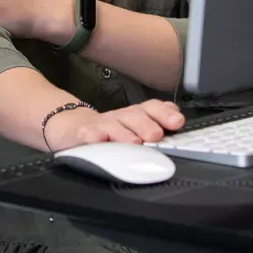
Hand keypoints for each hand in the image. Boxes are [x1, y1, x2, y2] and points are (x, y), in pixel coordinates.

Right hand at [44, 99, 184, 151]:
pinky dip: (93, 138)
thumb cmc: (112, 132)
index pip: (152, 108)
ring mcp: (101, 125)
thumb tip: (179, 118)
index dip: (164, 113)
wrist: (74, 128)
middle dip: (146, 124)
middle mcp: (120, 117)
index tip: (177, 122)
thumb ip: (157, 122)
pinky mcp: (83, 135)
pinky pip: (88, 135)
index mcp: (135, 116)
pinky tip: (98, 141)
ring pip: (113, 126)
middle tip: (155, 135)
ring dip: (124, 134)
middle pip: (134, 116)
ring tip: (133, 143)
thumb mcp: (135, 127)